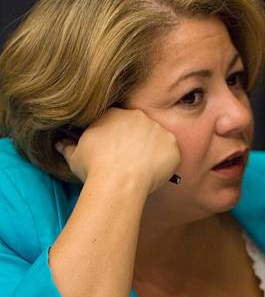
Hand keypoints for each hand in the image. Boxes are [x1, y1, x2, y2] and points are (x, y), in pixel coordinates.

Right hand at [55, 108, 180, 194]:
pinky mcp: (172, 143)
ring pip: (156, 138)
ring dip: (152, 150)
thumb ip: (68, 146)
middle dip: (135, 141)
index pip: (117, 120)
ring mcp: (157, 128)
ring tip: (143, 168)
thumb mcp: (75, 155)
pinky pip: (171, 151)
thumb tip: (59, 143)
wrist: (119, 182)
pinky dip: (166, 160)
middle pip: (138, 126)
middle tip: (130, 161)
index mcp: (113, 114)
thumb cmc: (95, 168)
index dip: (116, 136)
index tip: (115, 150)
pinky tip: (156, 172)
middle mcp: (137, 116)